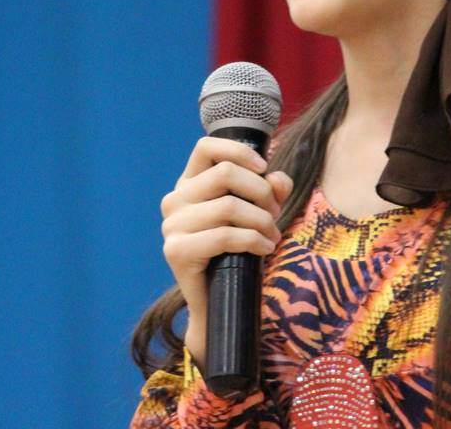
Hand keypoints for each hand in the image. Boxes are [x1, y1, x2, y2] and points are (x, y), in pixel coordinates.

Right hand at [159, 137, 292, 369]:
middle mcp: (174, 200)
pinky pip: (224, 235)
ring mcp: (172, 225)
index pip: (206, 147)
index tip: (264, 169)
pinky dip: (253, 239)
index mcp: (188, 184)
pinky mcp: (176, 251)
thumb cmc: (237, 252)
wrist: (218, 303)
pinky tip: (264, 247)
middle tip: (275, 213)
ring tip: (273, 236)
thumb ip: (268, 190)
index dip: (238, 151)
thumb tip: (279, 179)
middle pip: (225, 174)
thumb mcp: (256, 214)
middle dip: (260, 192)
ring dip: (262, 220)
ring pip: (229, 206)